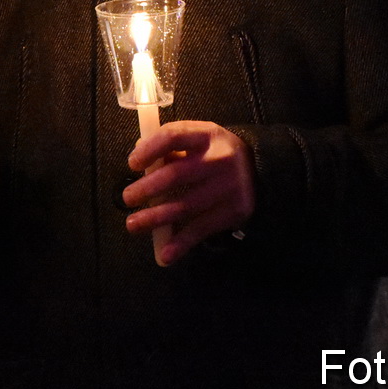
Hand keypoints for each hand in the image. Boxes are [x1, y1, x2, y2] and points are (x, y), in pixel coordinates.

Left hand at [122, 121, 255, 265]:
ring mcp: (228, 187)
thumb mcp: (199, 138)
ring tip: (134, 225)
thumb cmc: (216, 152)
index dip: (150, 150)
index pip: (174, 136)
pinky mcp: (234, 211)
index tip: (132, 164)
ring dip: (155, 218)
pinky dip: (180, 243)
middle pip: (176, 175)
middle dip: (146, 189)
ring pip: (185, 206)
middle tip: (127, 198)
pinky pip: (202, 229)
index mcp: (207, 135)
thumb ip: (171, 143)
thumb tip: (139, 154)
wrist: (260, 169)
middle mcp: (220, 159)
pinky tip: (164, 254)